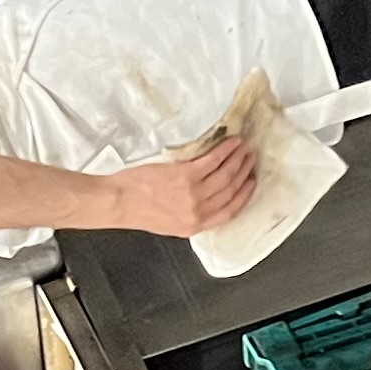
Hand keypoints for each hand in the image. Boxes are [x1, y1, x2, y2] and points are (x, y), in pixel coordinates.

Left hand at [111, 136, 259, 238]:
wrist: (119, 202)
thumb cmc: (138, 211)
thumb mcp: (169, 225)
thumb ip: (191, 217)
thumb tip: (206, 203)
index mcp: (195, 226)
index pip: (230, 211)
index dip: (244, 195)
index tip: (250, 183)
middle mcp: (197, 211)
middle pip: (231, 190)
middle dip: (244, 172)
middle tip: (251, 159)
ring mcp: (193, 193)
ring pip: (226, 174)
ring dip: (238, 158)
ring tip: (244, 148)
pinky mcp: (185, 175)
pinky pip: (212, 160)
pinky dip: (225, 150)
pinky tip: (231, 143)